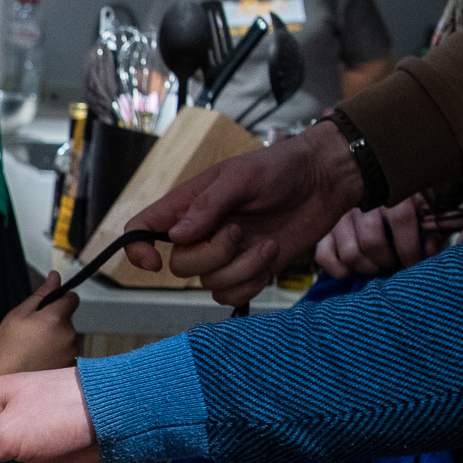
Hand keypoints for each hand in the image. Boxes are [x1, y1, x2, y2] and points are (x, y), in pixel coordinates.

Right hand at [0, 273, 77, 377]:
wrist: (3, 379)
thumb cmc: (7, 347)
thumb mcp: (18, 315)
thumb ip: (41, 295)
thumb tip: (55, 276)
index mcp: (56, 319)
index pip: (72, 298)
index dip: (61, 299)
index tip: (48, 307)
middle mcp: (69, 336)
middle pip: (68, 320)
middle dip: (55, 322)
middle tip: (33, 333)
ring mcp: (71, 353)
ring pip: (67, 338)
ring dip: (57, 339)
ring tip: (35, 350)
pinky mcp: (70, 367)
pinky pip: (67, 354)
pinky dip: (57, 355)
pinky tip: (40, 361)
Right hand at [126, 119, 363, 304]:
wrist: (325, 182)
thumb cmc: (281, 168)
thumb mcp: (242, 177)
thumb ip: (208, 205)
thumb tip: (175, 236)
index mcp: (188, 204)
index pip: (141, 228)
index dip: (137, 249)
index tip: (156, 261)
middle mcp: (200, 231)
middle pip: (180, 266)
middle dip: (212, 255)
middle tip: (240, 231)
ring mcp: (225, 254)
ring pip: (210, 284)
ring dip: (241, 269)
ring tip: (267, 243)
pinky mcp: (249, 269)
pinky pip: (232, 294)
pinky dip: (252, 283)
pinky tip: (270, 256)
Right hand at [315, 194, 436, 277]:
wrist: (362, 185)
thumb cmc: (399, 206)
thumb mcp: (419, 211)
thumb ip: (429, 232)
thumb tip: (429, 253)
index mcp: (389, 191)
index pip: (400, 220)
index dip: (409, 248)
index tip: (413, 263)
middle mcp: (360, 202)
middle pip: (372, 242)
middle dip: (386, 261)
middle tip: (393, 264)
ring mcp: (338, 217)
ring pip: (350, 254)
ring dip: (367, 267)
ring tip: (376, 266)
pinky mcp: (323, 232)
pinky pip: (325, 258)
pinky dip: (341, 270)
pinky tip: (354, 268)